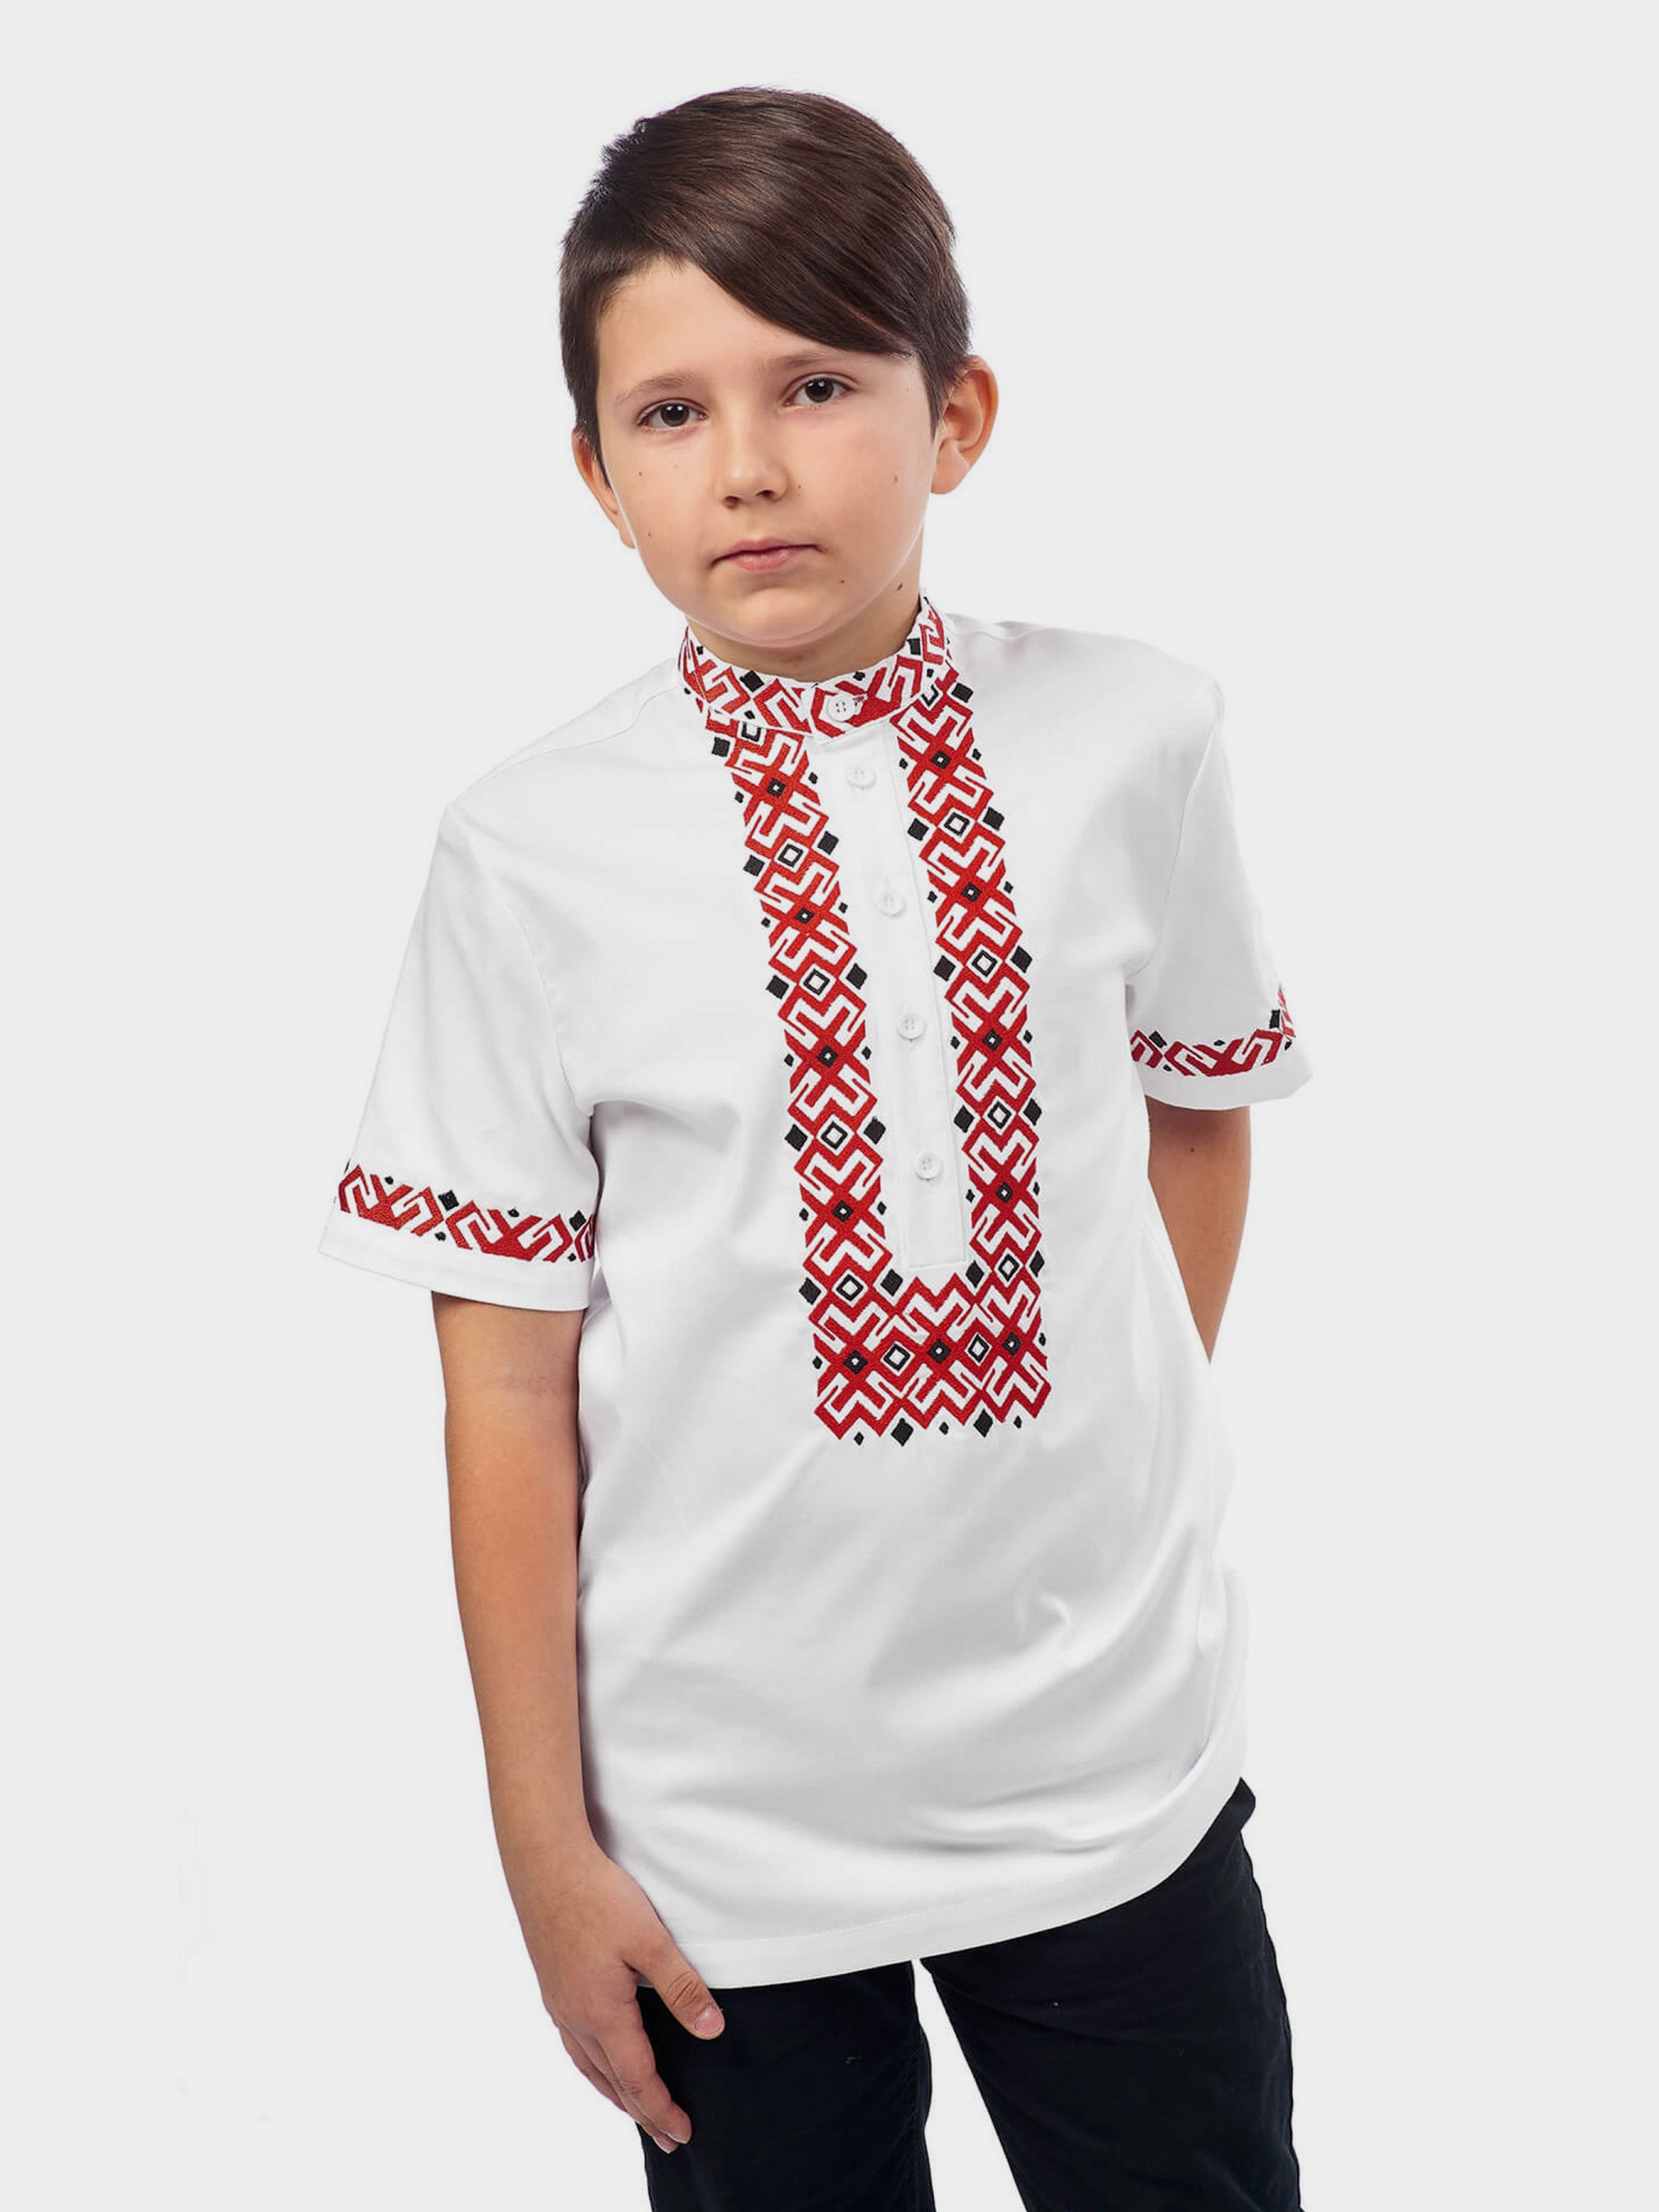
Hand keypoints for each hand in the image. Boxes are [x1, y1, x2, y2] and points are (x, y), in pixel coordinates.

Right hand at [527, 1843, 724, 2154]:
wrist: (545, 1863)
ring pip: (589, 2065)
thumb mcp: (650, 1940)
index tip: (682, 2132)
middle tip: (666, 2138)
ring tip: (634, 2109)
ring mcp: (559, 2003)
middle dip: (642, 2112)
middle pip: (612, 2081)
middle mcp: (575, 2017)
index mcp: (602, 2013)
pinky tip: (599, 2057)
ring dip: (615, 2092)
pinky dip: (593, 2065)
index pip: (638, 2078)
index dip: (662, 2108)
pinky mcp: (552, 1985)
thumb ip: (682, 1987)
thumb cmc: (598, 1897)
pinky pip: (574, 2044)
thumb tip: (712, 2031)